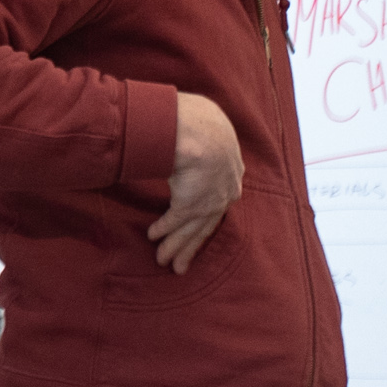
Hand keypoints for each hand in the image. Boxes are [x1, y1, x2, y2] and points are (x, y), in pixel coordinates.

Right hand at [153, 93, 244, 271]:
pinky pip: (174, 222)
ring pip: (190, 230)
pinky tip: (154, 236)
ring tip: (163, 261)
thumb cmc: (203, 120)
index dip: (205, 219)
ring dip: (174, 246)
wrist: (200, 130)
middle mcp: (224, 194)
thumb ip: (204, 138)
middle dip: (189, 246)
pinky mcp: (190, 205)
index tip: (195, 232)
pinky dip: (164, 230)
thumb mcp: (210, 128)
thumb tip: (192, 130)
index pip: (218, 203)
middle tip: (179, 265)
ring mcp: (208, 202)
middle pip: (205, 226)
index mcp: (232, 175)